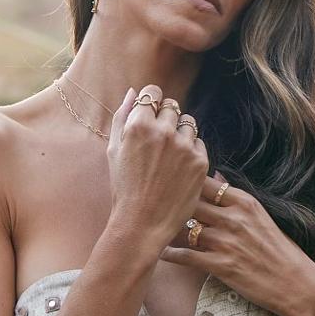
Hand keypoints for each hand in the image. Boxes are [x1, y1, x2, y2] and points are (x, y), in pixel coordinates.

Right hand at [106, 85, 207, 248]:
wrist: (142, 223)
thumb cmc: (124, 187)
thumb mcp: (114, 150)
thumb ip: (122, 116)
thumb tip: (133, 92)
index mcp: (139, 125)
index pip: (153, 92)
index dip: (151, 102)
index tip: (150, 116)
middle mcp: (163, 131)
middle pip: (172, 106)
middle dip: (166, 119)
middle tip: (158, 144)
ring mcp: (184, 146)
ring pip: (189, 123)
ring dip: (181, 134)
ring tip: (169, 158)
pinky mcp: (200, 161)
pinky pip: (199, 143)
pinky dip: (191, 152)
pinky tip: (178, 170)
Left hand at [158, 172, 314, 315]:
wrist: (295, 283)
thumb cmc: (277, 248)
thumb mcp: (260, 214)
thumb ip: (234, 197)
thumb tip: (214, 175)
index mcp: (244, 202)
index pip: (204, 182)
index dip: (182, 179)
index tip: (165, 178)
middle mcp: (234, 218)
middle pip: (190, 201)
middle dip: (169, 200)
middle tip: (148, 199)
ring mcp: (227, 242)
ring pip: (185, 228)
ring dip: (167, 228)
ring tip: (148, 224)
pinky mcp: (222, 266)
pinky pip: (186, 256)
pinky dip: (170, 254)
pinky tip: (158, 251)